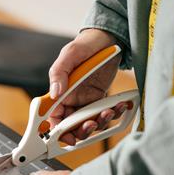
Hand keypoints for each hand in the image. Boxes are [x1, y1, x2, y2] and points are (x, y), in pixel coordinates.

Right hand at [48, 28, 125, 145]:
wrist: (107, 39)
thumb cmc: (85, 45)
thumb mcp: (70, 54)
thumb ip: (59, 73)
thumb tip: (54, 93)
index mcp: (59, 92)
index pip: (53, 117)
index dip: (57, 130)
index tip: (67, 135)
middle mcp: (71, 100)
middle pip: (71, 126)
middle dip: (81, 130)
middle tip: (91, 124)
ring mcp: (86, 102)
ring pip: (88, 123)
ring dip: (99, 123)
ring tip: (108, 111)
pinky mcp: (100, 100)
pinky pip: (104, 114)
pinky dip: (114, 113)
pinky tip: (120, 105)